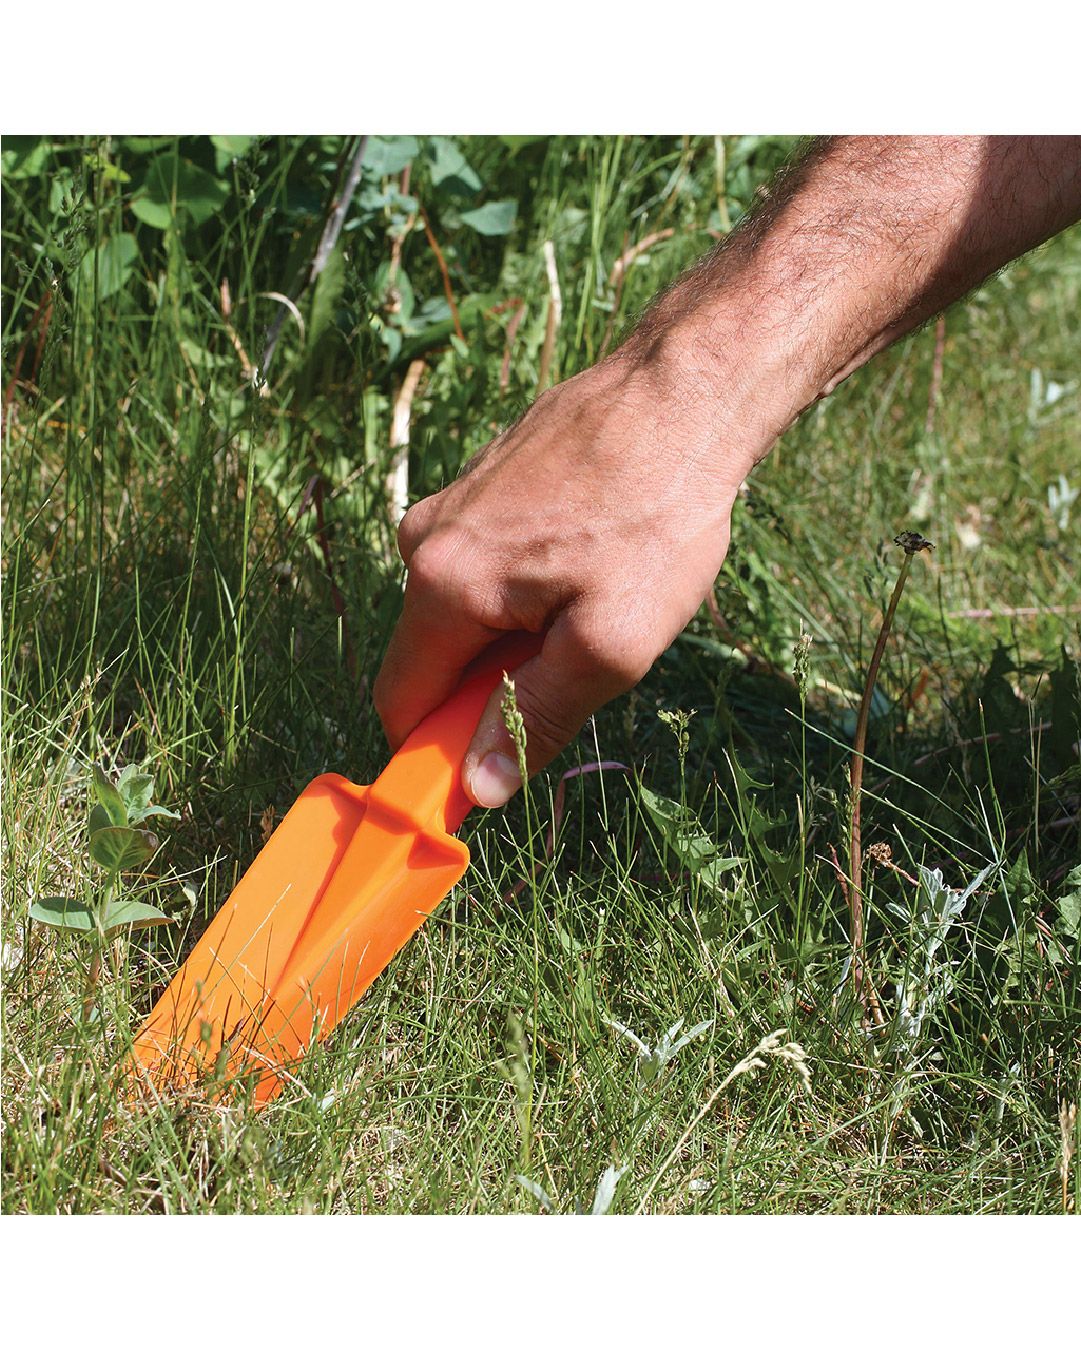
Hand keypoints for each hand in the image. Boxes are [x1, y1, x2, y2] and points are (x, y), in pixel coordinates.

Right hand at [372, 348, 760, 807]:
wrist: (686, 390)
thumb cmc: (656, 515)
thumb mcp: (611, 642)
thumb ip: (537, 716)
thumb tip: (479, 787)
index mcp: (443, 585)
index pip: (400, 701)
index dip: (438, 747)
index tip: (500, 759)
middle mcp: (426, 540)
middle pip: (436, 656)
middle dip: (496, 681)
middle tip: (583, 662)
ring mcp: (453, 503)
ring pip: (468, 609)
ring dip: (520, 630)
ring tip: (599, 595)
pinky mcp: (485, 480)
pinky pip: (489, 564)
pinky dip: (530, 584)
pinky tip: (594, 556)